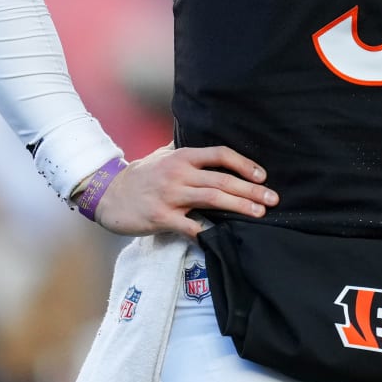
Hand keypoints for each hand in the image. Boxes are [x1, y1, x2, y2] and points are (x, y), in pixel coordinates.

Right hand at [87, 144, 276, 238]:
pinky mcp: (160, 217)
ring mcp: (169, 196)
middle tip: (273, 199)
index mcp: (182, 157)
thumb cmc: (140, 175)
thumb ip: (184, 149)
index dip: (244, 164)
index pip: (220, 155)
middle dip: (250, 190)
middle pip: (222, 180)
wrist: (108, 194)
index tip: (262, 176)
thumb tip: (207, 144)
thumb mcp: (162, 154)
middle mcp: (178, 174)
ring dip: (239, 206)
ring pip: (211, 199)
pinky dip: (207, 232)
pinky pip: (189, 226)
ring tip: (259, 213)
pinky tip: (222, 237)